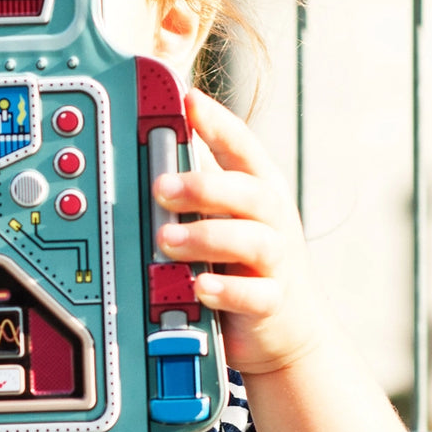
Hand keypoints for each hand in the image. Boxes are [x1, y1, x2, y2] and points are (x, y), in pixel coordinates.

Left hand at [153, 89, 321, 376]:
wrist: (286, 331)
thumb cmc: (245, 265)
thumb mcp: (224, 221)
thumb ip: (195, 196)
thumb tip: (145, 165)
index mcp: (258, 192)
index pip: (242, 148)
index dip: (218, 122)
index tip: (189, 100)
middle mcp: (272, 221)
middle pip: (250, 191)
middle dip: (205, 187)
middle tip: (160, 187)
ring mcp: (277, 262)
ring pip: (254, 240)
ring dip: (207, 236)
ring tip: (167, 241)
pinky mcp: (272, 303)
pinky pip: (255, 294)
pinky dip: (227, 289)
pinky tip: (200, 286)